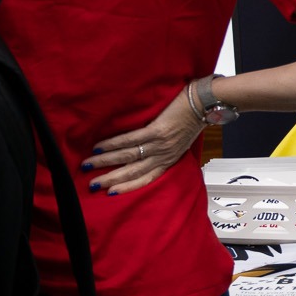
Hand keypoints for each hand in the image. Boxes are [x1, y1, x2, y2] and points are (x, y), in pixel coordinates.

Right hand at [84, 84, 207, 195]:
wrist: (206, 103)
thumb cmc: (193, 119)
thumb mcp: (181, 141)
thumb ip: (165, 149)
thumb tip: (145, 152)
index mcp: (170, 158)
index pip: (147, 178)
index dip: (128, 186)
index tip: (110, 192)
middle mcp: (164, 155)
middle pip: (133, 171)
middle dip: (111, 179)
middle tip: (91, 184)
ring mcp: (160, 143)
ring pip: (128, 157)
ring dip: (106, 161)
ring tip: (88, 164)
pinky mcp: (157, 130)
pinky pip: (131, 139)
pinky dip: (113, 144)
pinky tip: (99, 147)